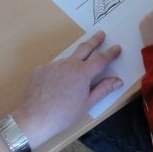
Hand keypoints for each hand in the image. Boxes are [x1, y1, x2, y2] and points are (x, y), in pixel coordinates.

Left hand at [13, 30, 121, 147]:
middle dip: (94, 41)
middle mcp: (68, 64)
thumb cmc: (63, 115)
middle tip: (101, 34)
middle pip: (84, 48)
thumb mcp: (87, 104)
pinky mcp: (40, 69)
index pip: (101, 60)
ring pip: (67, 60)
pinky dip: (58, 73)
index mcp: (82, 73)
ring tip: (75, 73)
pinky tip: (55, 85)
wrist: (34, 118)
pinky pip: (53, 68)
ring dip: (74, 61)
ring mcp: (53, 65)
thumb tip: (118, 80)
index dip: (110, 53)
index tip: (117, 47)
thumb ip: (103, 89)